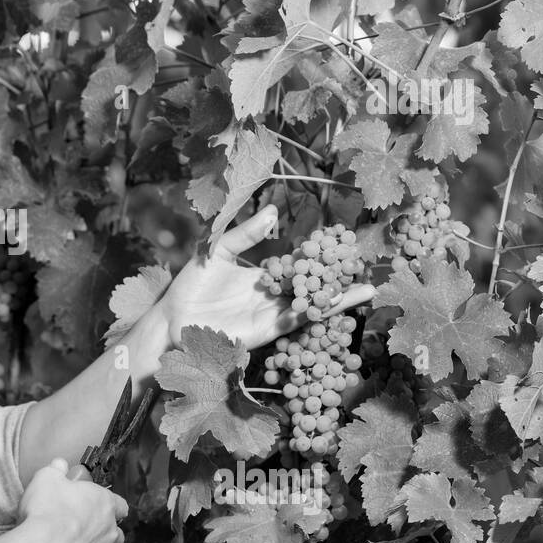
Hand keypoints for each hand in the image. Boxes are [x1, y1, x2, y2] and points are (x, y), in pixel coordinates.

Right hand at [17, 458, 126, 542]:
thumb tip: (59, 465)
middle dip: (106, 533)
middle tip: (84, 529)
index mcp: (104, 505)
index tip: (99, 504)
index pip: (120, 504)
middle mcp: (109, 534)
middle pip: (117, 534)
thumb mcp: (46, 479)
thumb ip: (55, 470)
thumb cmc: (45, 513)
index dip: (110, 504)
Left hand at [153, 205, 374, 351]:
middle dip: (337, 276)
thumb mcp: (218, 251)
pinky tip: (342, 303)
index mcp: (263, 276)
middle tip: (365, 262)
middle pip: (311, 284)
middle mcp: (273, 296)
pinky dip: (321, 312)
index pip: (297, 263)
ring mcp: (273, 314)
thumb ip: (245, 235)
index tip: (342, 241)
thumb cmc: (191, 285)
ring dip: (340, 296)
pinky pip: (300, 319)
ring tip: (369, 287)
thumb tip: (273, 211)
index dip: (318, 253)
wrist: (173, 319)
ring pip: (313, 303)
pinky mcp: (270, 330)